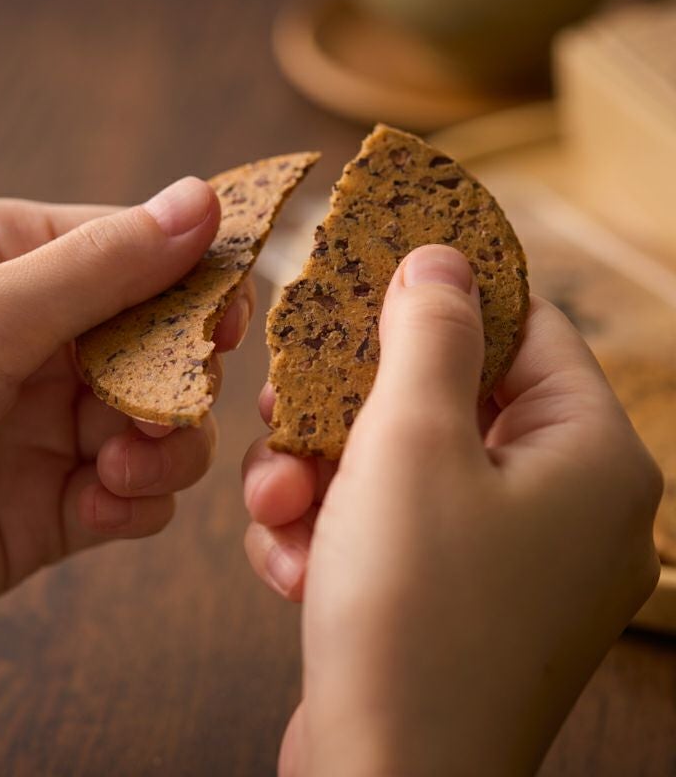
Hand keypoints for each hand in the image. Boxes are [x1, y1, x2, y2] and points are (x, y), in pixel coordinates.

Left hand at [0, 177, 253, 628]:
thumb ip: (106, 265)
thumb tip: (206, 200)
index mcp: (21, 266)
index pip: (142, 257)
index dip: (197, 286)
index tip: (229, 320)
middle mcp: (48, 343)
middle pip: (167, 349)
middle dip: (180, 382)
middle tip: (168, 405)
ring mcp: (56, 426)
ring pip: (166, 428)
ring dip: (166, 449)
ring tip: (119, 465)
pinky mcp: (60, 503)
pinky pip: (137, 497)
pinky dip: (138, 503)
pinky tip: (102, 506)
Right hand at [242, 245, 661, 775]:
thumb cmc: (412, 610)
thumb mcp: (412, 442)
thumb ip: (429, 334)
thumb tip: (442, 259)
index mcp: (590, 457)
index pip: (526, 329)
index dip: (448, 296)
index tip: (374, 278)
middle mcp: (564, 508)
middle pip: (450, 401)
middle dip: (354, 406)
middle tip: (288, 401)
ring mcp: (511, 562)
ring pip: (404, 466)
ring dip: (326, 473)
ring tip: (279, 503)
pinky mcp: (456, 601)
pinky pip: (395, 528)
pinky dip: (338, 532)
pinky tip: (294, 565)